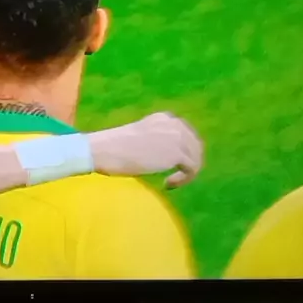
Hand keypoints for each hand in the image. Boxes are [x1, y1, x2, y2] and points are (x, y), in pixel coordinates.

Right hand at [87, 112, 202, 188]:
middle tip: (175, 176)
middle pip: (195, 146)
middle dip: (189, 162)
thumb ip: (156, 140)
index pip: (186, 134)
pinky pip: (192, 169)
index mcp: (164, 117)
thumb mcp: (139, 137)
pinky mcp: (177, 153)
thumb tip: (166, 155)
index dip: (183, 151)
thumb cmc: (114, 147)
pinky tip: (167, 184)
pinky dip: (182, 180)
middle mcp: (174, 123)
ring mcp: (177, 137)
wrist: (107, 149)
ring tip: (170, 182)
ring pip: (196, 158)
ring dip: (186, 173)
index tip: (170, 165)